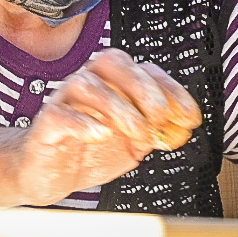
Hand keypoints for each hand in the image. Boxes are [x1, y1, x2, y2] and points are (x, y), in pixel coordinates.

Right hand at [17, 49, 202, 203]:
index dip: (173, 91)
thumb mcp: (134, 144)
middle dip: (144, 88)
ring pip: (87, 84)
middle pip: (114, 63)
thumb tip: (182, 129)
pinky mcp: (46, 124)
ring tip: (137, 132)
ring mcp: (65, 101)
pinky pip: (60, 114)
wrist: (49, 173)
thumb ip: (158, 134)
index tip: (190, 117)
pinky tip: (102, 135)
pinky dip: (84, 123)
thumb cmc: (89, 151)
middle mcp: (90, 84)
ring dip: (118, 107)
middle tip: (161, 118)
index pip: (146, 71)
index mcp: (114, 84)